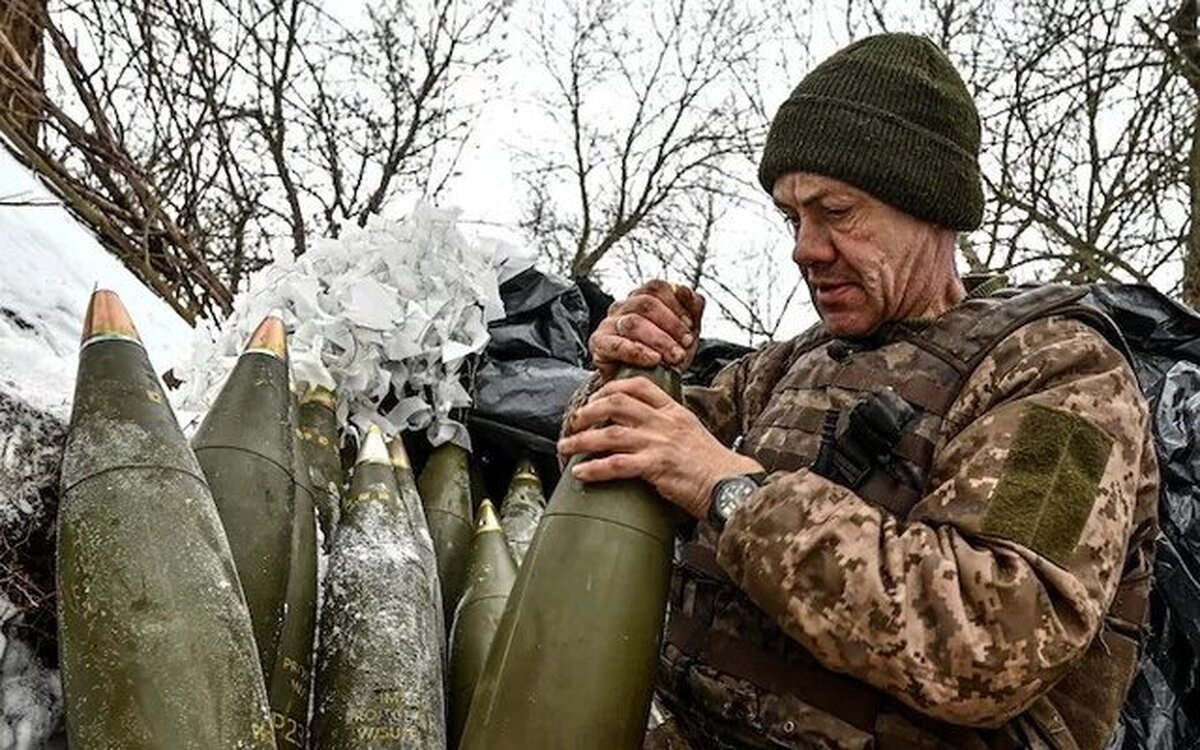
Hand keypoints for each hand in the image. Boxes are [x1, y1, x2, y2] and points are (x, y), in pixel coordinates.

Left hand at [557, 376, 763, 519]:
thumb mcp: (692, 433)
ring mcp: (659, 443)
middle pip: (616, 403)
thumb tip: (644, 428)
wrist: (730, 484)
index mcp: (673, 411)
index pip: (639, 386)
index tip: (596, 397)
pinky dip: (594, 468)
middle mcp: (664, 422)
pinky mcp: (656, 467)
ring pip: (609, 433)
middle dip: (589, 410)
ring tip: (565, 446)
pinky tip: (580, 473)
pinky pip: (616, 464)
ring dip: (582, 440)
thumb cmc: (712, 465)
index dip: (612, 387)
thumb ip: (669, 426)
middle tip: (575, 421)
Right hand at [589, 280, 704, 379]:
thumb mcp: (686, 333)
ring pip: (632, 322)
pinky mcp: (599, 344)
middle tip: (686, 345)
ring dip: (659, 340)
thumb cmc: (666, 357)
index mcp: (642, 298)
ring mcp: (608, 324)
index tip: (690, 326)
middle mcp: (622, 307)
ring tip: (675, 357)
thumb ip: (692, 309)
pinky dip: (638, 352)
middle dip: (670, 324)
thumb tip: (686, 291)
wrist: (645, 388)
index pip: (655, 287)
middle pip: (644, 303)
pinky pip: (617, 344)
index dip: (675, 304)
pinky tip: (654, 361)